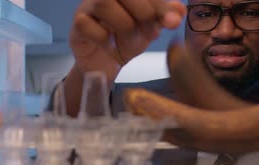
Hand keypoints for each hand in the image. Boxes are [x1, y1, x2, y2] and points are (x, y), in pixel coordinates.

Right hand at [69, 0, 185, 81]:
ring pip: (103, 2)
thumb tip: (180, 11)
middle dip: (143, 11)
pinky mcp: (77, 25)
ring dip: (123, 23)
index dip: (159, 4)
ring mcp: (87, 7)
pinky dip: (103, 38)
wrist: (105, 64)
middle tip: (150, 31)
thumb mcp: (150, 30)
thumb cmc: (125, 40)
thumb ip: (164, 18)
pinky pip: (86, 24)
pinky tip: (111, 47)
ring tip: (129, 38)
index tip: (172, 22)